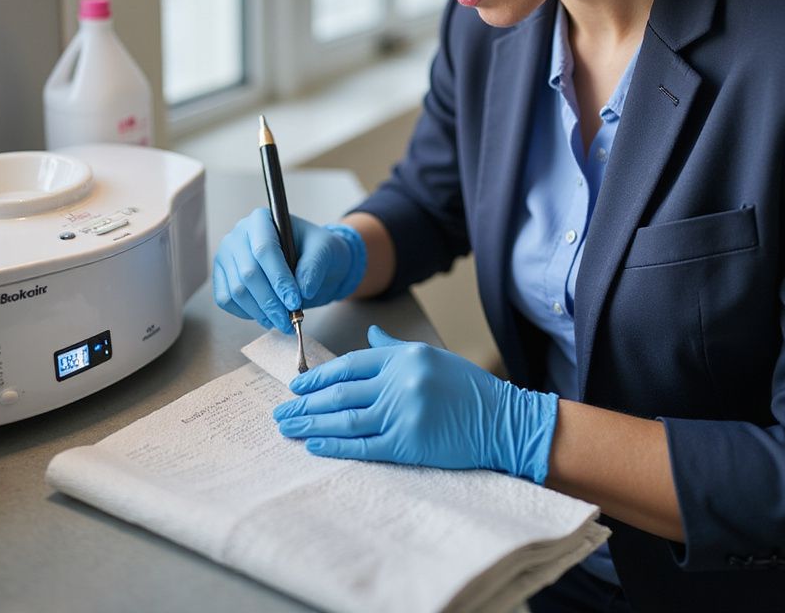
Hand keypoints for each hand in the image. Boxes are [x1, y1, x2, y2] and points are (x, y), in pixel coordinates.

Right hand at [212, 209, 365, 333]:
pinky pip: (226, 300)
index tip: (294, 301)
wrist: (310, 260)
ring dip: (260, 312)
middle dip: (271, 302)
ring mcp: (227, 257)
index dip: (279, 279)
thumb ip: (314, 265)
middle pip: (248, 273)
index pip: (264, 250)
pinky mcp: (222, 277)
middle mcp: (238, 235)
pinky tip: (266, 316)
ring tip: (282, 321)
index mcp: (261, 219)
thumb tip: (303, 289)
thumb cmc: (315, 249)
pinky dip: (246, 313)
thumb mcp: (325, 249)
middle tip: (290, 320)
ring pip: (236, 290)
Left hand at [272, 326, 557, 482]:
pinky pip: (364, 445)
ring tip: (288, 429)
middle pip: (341, 393)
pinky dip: (336, 446)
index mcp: (404, 357)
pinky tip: (315, 445)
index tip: (296, 386)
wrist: (503, 420)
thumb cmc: (467, 389)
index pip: (350, 365)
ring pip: (345, 419)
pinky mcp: (409, 443)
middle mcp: (400, 381)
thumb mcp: (430, 357)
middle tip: (281, 412)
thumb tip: (369, 339)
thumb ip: (394, 350)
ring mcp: (403, 412)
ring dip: (312, 424)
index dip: (319, 377)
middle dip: (306, 403)